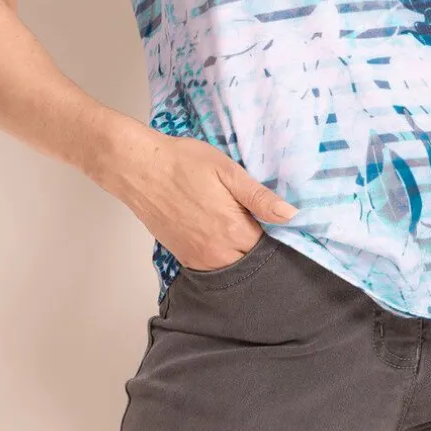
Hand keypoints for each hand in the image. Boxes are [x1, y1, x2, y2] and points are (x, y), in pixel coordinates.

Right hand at [97, 120, 299, 269]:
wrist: (139, 168)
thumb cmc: (183, 163)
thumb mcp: (228, 171)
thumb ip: (259, 197)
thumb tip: (291, 215)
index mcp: (233, 230)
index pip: (270, 247)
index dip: (278, 236)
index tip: (279, 223)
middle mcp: (216, 252)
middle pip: (250, 261)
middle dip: (260, 248)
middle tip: (259, 224)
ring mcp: (197, 257)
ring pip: (231, 267)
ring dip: (240, 255)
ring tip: (241, 229)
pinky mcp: (182, 256)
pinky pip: (210, 267)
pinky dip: (221, 258)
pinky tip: (221, 237)